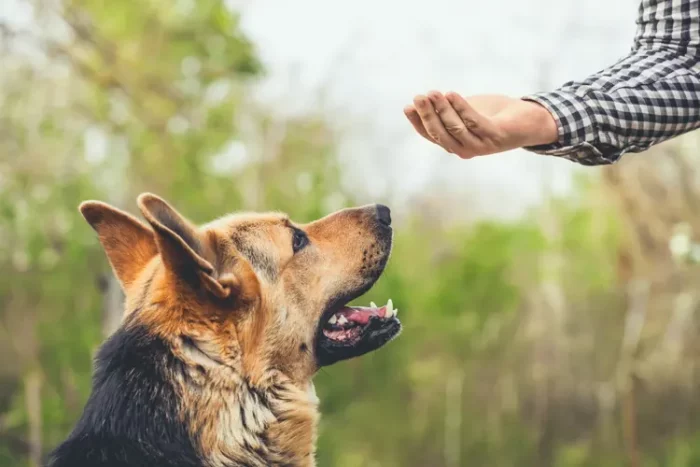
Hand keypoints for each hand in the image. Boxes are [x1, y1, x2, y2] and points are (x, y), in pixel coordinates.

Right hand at [404, 92, 558, 158]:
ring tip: (433, 93)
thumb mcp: (465, 111)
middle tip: (419, 97)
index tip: (408, 106)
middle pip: (440, 134)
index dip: (418, 122)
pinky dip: (461, 108)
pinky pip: (474, 122)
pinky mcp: (496, 136)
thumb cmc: (494, 115)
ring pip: (455, 128)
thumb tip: (420, 102)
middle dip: (427, 115)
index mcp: (455, 144)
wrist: (528, 121)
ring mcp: (481, 145)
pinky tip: (451, 94)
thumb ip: (447, 110)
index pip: (430, 135)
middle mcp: (465, 149)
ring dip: (442, 110)